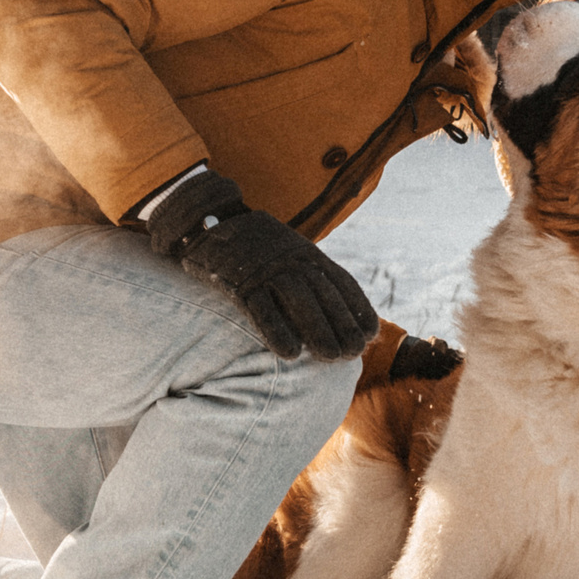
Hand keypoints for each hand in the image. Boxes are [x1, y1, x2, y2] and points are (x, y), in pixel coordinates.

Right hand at [144, 170, 376, 359]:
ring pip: (297, 300)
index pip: (339, 281)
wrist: (207, 221)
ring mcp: (263, 269)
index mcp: (306, 252)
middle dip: (342, 324)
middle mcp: (289, 258)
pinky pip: (260, 308)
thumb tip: (336, 310)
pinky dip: (276, 331)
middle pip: (322, 293)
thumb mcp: (288, 251)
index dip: (357, 308)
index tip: (370, 333)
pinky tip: (290, 354)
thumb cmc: (255, 247)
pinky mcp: (237, 281)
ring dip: (317, 330)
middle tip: (354, 353)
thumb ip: (311, 274)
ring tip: (331, 358)